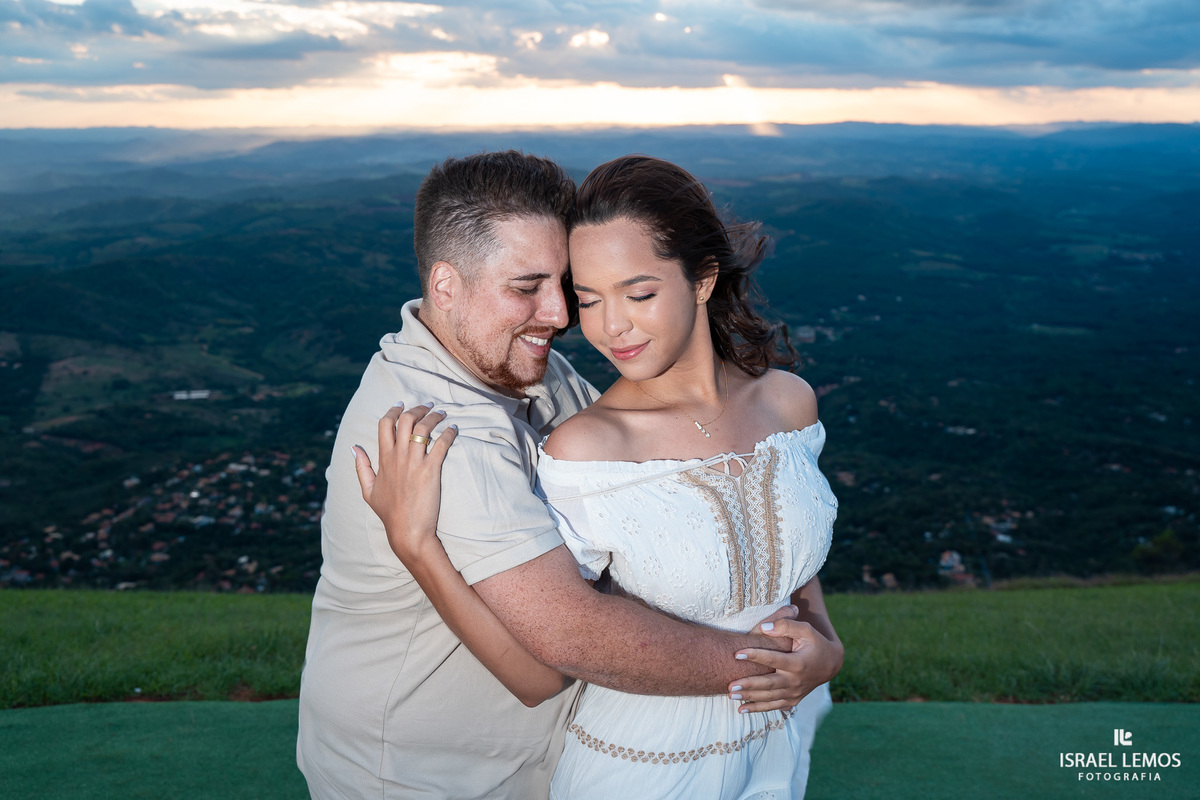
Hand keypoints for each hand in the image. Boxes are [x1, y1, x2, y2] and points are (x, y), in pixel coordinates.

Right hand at [352, 403, 457, 565]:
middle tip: (428, 406)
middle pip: (406, 420)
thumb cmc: (389, 513)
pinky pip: (441, 444)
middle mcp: (398, 457)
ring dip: (434, 416)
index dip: (393, 410)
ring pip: (423, 428)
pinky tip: (454, 429)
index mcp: (383, 459)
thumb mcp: (368, 490)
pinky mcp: (431, 471)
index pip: (385, 424)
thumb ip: (361, 467)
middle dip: (418, 408)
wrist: (407, 531)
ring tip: (442, 413)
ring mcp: (414, 463)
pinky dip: (449, 433)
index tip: (401, 403)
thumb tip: (354, 447)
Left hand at [728, 617, 843, 714]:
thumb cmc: (815, 643)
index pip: (774, 660)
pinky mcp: (792, 701)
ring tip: (730, 696)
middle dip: (748, 685)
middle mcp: (796, 681)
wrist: (830, 664)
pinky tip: (742, 709)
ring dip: (749, 697)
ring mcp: (794, 693)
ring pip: (769, 698)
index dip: (755, 656)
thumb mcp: (806, 630)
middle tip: (730, 685)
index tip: (737, 654)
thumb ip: (786, 626)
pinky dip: (758, 708)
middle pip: (769, 684)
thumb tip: (764, 627)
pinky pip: (773, 706)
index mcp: (798, 663)